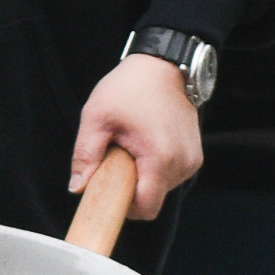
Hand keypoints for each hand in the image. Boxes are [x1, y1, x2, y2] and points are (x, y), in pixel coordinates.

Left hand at [69, 54, 203, 220]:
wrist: (163, 65)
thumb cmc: (130, 87)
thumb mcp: (97, 117)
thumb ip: (85, 156)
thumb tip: (78, 187)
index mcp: (159, 157)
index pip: (146, 208)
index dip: (125, 207)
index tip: (112, 190)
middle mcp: (182, 162)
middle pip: (152, 199)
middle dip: (132, 186)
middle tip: (120, 156)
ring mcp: (192, 159)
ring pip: (162, 188)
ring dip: (145, 176)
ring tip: (135, 146)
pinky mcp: (195, 155)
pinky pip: (172, 176)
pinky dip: (157, 168)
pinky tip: (148, 143)